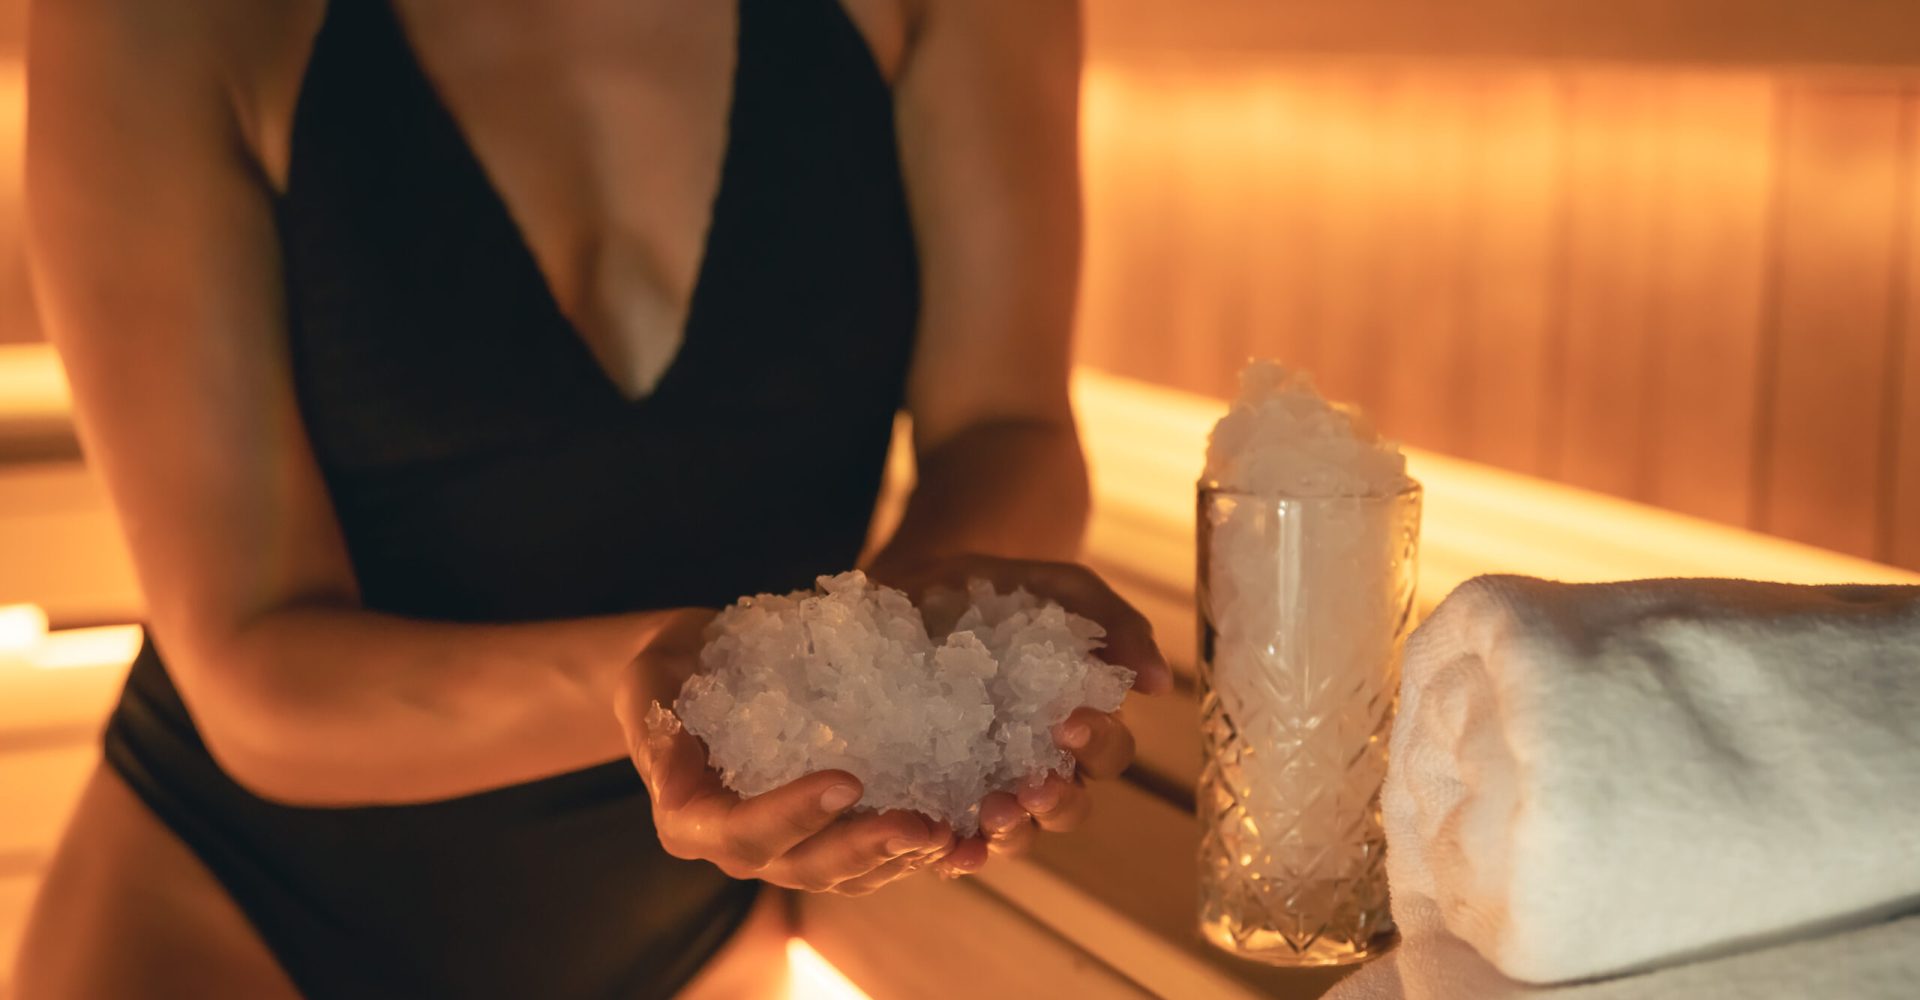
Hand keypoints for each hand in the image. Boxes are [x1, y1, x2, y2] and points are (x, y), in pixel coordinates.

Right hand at [614, 610, 957, 894]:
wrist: (690, 669)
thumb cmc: (667, 668)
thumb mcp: (649, 683)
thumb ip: (658, 728)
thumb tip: (671, 776)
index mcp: (691, 820)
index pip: (743, 832)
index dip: (794, 814)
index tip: (848, 779)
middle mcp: (739, 847)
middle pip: (804, 865)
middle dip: (865, 848)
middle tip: (922, 824)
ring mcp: (785, 846)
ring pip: (846, 872)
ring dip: (899, 857)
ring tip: (951, 834)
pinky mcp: (823, 832)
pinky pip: (868, 853)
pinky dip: (911, 846)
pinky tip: (957, 829)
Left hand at [868, 554, 1170, 875]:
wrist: (917, 585)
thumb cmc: (1001, 592)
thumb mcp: (1062, 591)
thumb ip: (1115, 626)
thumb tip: (1159, 682)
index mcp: (1079, 725)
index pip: (1107, 752)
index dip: (1096, 744)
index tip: (1068, 721)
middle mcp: (1041, 765)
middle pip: (1068, 808)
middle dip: (1054, 803)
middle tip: (1029, 787)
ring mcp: (990, 785)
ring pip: (1018, 834)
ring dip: (1010, 834)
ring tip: (989, 815)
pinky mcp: (938, 795)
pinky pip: (954, 839)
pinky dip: (956, 854)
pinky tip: (947, 851)